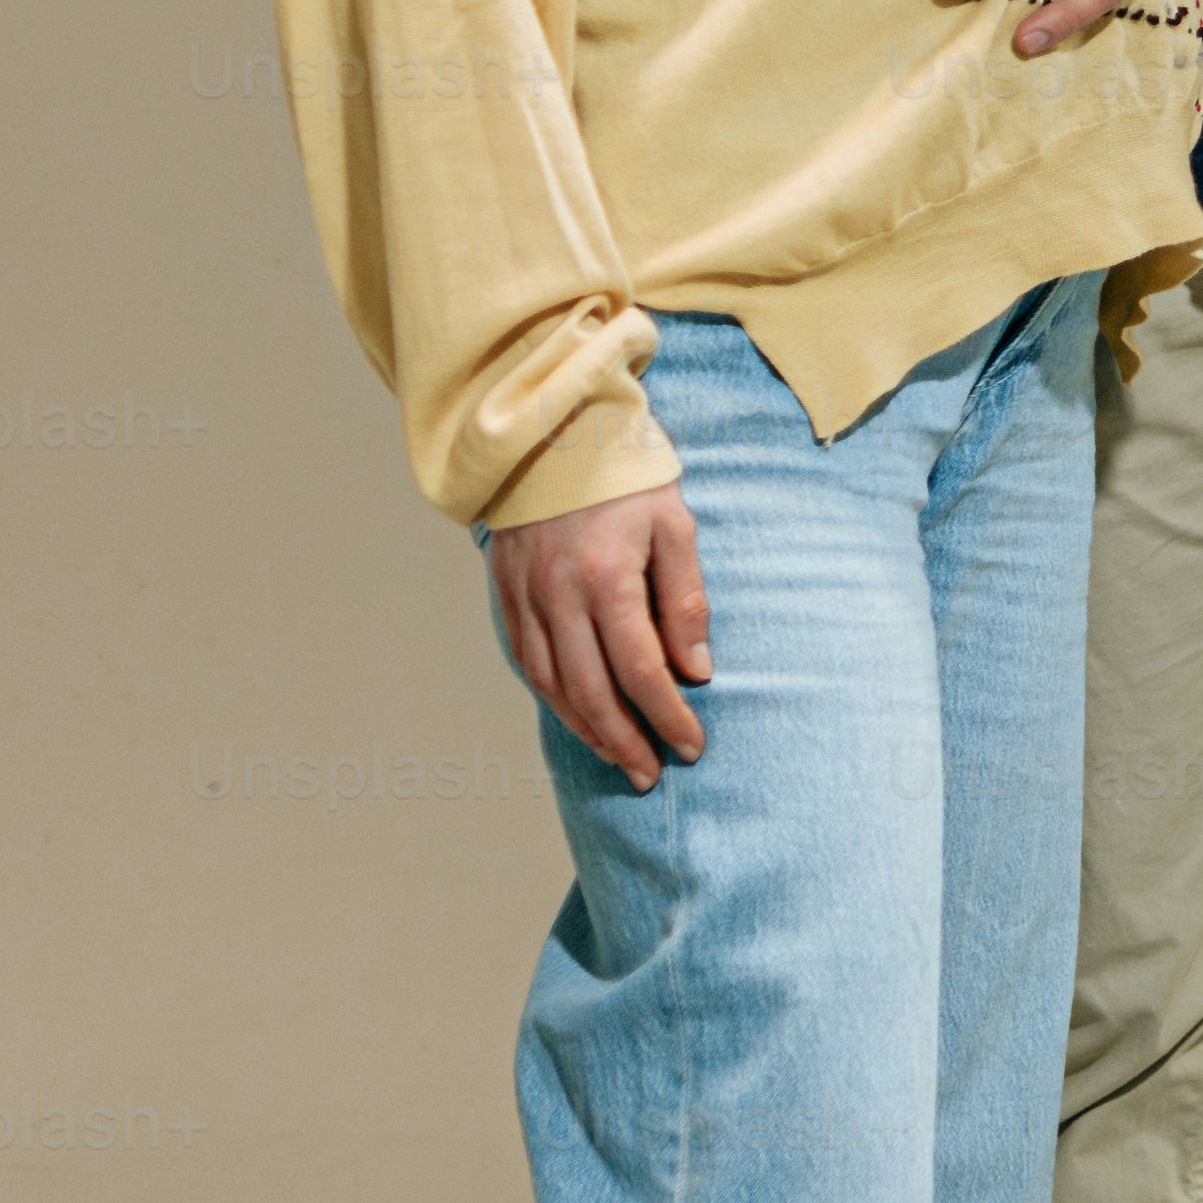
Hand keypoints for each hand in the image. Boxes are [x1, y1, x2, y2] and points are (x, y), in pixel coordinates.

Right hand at [487, 479, 708, 784]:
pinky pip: (528, 661)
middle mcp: (557, 595)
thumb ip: (684, 598)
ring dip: (588, 730)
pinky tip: (579, 718)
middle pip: (592, 691)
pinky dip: (555, 699)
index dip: (667, 715)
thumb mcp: (674, 523)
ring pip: (554, 685)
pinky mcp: (506, 592)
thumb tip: (696, 669)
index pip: (640, 669)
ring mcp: (525, 596)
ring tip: (621, 760)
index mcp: (605, 577)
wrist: (550, 428)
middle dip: (626, 742)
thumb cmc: (626, 471)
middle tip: (653, 775)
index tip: (692, 744)